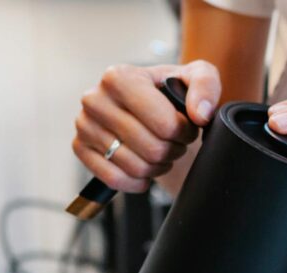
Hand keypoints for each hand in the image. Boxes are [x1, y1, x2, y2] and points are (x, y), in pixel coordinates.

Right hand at [72, 61, 220, 191]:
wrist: (149, 111)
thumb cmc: (171, 94)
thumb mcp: (197, 78)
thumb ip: (205, 85)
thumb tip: (199, 113)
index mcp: (119, 77)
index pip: (164, 123)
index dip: (183, 132)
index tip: (185, 126)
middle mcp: (95, 98)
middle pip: (152, 149)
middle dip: (172, 150)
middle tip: (173, 141)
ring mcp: (84, 125)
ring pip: (136, 167)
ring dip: (157, 166)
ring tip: (160, 151)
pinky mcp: (80, 148)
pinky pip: (115, 180)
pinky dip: (137, 181)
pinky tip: (144, 168)